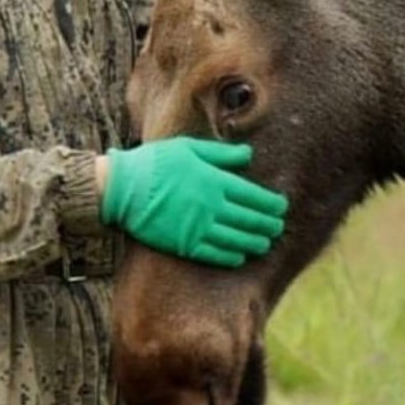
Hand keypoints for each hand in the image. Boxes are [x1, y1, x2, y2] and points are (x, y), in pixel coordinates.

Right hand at [100, 137, 287, 267]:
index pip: (253, 196)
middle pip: (249, 219)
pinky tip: (239, 256)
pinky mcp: (183, 244)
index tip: (281, 207)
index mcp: (215, 180)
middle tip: (278, 228)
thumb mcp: (190, 148)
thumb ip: (221, 154)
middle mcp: (211, 206)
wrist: (123, 188)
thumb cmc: (156, 162)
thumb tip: (248, 155)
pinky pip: (214, 254)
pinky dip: (230, 256)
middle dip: (267, 225)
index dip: (271, 204)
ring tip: (265, 244)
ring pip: (235, 239)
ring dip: (254, 242)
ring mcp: (198, 227)